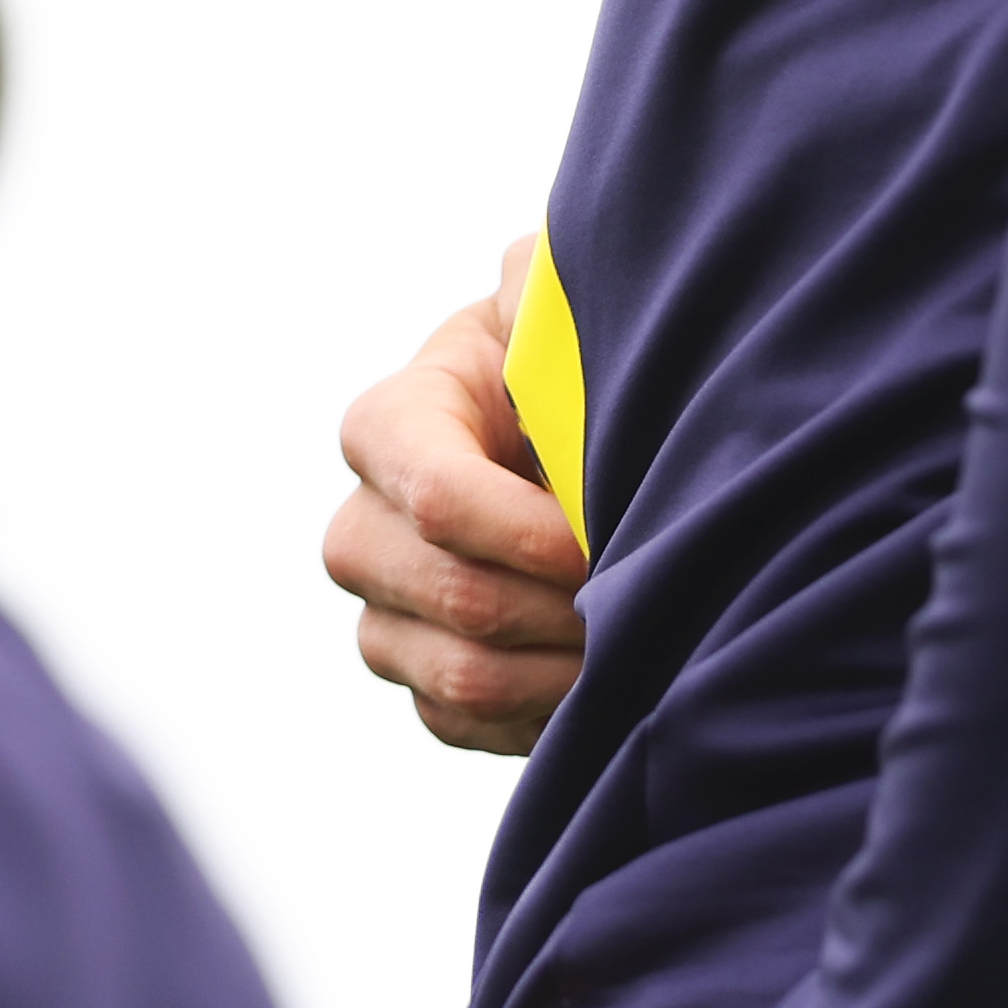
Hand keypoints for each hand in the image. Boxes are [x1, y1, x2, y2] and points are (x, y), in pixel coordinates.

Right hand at [322, 236, 588, 754]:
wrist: (587, 454)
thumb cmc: (574, 370)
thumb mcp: (560, 308)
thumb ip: (543, 287)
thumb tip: (530, 282)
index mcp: (395, 422)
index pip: (430, 487)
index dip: (516, 526)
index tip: (593, 539)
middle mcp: (368, 526)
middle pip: (443, 593)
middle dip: (552, 603)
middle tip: (640, 594)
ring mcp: (387, 613)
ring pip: (454, 674)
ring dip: (557, 668)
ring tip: (635, 638)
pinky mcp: (421, 682)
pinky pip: (466, 725)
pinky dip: (541, 714)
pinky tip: (603, 677)